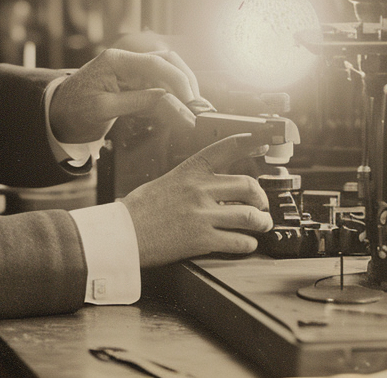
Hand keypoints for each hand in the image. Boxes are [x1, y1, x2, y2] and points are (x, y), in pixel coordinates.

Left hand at [48, 34, 211, 144]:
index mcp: (116, 61)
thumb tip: (169, 100)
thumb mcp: (102, 110)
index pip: (156, 63)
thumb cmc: (73, 110)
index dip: (178, 81)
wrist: (57, 115)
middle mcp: (126, 60)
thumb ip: (137, 102)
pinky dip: (172, 96)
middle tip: (197, 106)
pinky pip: (159, 84)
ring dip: (182, 88)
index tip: (191, 101)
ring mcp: (131, 70)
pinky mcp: (133, 82)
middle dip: (186, 81)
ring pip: (167, 71)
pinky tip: (179, 109)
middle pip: (167, 61)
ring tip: (192, 109)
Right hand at [119, 134, 274, 266]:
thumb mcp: (168, 181)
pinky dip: (248, 244)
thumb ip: (194, 181)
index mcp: (190, 171)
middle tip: (262, 205)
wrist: (123, 233)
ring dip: (262, 222)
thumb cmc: (141, 210)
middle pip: (248, 186)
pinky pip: (239, 241)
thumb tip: (218, 188)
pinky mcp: (202, 239)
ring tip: (262, 225)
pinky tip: (246, 243)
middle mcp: (200, 189)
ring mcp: (202, 214)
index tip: (263, 143)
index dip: (250, 143)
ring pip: (250, 216)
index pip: (226, 148)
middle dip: (262, 198)